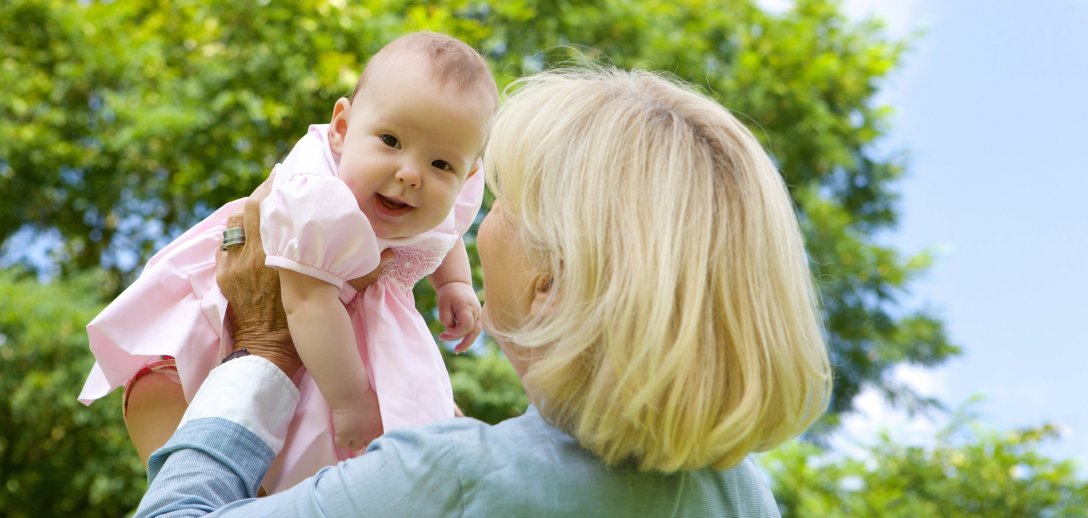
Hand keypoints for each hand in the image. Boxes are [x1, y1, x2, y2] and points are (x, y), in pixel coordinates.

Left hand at [216, 170, 392, 375]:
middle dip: (262, 191)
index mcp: (286, 254)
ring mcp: (237, 264)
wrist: (270, 348)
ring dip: (246, 211)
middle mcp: (257, 254)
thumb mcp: (337, 292)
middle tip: (273, 179)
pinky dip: (234, 233)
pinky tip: (244, 230)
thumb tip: (391, 254)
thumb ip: (364, 271)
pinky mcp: (225, 275)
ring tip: (259, 203)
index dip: (277, 187)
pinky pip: (224, 244)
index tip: (283, 173)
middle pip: (252, 209)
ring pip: (236, 223)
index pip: (275, 210)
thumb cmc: (307, 320)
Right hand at [331, 387, 382, 454]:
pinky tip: (340, 432)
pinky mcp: (343, 435)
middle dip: (364, 440)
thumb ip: (380, 419)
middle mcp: (370, 435)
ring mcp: (357, 436)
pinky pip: (341, 444)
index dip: (374, 438)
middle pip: (368, 446)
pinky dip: (340, 440)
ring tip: (350, 432)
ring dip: (353, 441)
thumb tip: (378, 424)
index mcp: (380, 428)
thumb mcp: (379, 407)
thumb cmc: (365, 394)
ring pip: (355, 447)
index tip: (370, 435)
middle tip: (359, 433)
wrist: (351, 392)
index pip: (380, 441)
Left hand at [435, 281, 480, 353]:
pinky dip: (468, 338)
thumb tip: (450, 331)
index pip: (466, 325)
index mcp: (467, 307)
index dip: (455, 332)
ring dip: (467, 342)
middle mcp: (476, 312)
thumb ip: (445, 319)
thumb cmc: (449, 293)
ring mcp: (478, 315)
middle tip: (445, 341)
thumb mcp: (442, 304)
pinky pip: (474, 330)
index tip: (444, 332)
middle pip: (472, 331)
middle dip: (459, 339)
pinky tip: (461, 346)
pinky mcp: (477, 318)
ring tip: (457, 350)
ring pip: (475, 332)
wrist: (457, 284)